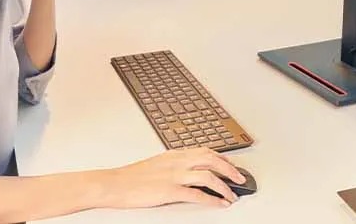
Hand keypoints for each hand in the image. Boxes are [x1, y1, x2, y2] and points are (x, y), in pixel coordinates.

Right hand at [103, 147, 246, 208]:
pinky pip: (197, 194)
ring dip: (225, 185)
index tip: (232, 165)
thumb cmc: (132, 176)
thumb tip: (187, 170)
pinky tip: (220, 204)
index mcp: (174, 154)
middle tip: (241, 178)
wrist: (114, 184)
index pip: (205, 151)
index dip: (222, 158)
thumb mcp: (156, 164)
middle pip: (212, 160)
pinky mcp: (170, 191)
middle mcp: (177, 162)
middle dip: (230, 169)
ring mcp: (174, 176)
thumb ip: (173, 164)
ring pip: (208, 175)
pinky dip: (213, 199)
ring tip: (233, 194)